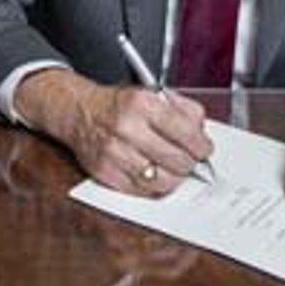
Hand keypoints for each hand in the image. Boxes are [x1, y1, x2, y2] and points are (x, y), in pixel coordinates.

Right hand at [14, 69, 211, 195]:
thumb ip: (183, 110)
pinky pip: (143, 190)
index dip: (201, 146)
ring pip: (162, 181)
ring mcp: (115, 153)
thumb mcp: (152, 94)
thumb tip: (202, 136)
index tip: (204, 150)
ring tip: (171, 167)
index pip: (186, 133)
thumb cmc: (119, 105)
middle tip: (189, 159)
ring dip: (173, 176)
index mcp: (141, 104)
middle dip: (189, 163)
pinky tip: (153, 172)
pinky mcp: (106, 172)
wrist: (80, 112)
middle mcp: (127, 128)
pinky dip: (153, 185)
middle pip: (177, 160)